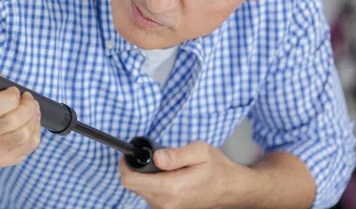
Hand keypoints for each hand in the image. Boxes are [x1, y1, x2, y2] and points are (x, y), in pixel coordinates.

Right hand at [0, 78, 41, 167]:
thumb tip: (3, 81)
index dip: (11, 97)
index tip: (15, 91)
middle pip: (11, 122)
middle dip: (27, 106)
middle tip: (28, 98)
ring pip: (23, 135)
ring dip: (33, 118)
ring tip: (32, 108)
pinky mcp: (2, 160)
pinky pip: (29, 145)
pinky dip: (36, 130)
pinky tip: (32, 121)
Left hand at [119, 141, 247, 208]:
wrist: (231, 188)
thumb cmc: (216, 168)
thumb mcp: (199, 151)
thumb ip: (176, 154)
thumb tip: (156, 157)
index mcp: (171, 188)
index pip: (131, 181)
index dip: (125, 166)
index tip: (129, 155)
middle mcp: (166, 204)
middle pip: (133, 186)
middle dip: (136, 169)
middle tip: (151, 157)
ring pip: (141, 192)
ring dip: (145, 177)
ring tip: (163, 167)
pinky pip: (150, 196)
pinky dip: (152, 185)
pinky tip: (166, 176)